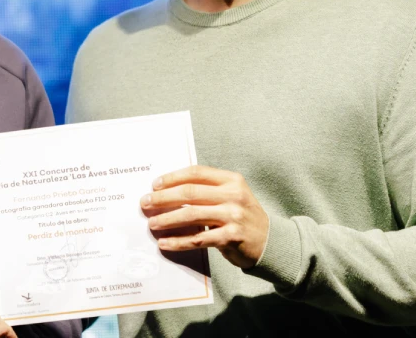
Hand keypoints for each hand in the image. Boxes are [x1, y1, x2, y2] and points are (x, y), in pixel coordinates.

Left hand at [140, 165, 268, 268]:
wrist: (271, 242)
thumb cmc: (243, 216)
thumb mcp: (232, 195)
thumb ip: (208, 190)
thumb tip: (169, 190)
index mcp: (232, 180)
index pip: (196, 173)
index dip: (172, 178)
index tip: (155, 185)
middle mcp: (233, 195)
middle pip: (189, 192)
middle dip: (163, 198)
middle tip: (145, 203)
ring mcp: (233, 216)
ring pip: (191, 214)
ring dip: (167, 219)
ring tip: (151, 223)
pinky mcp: (231, 237)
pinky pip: (197, 238)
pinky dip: (178, 241)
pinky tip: (164, 242)